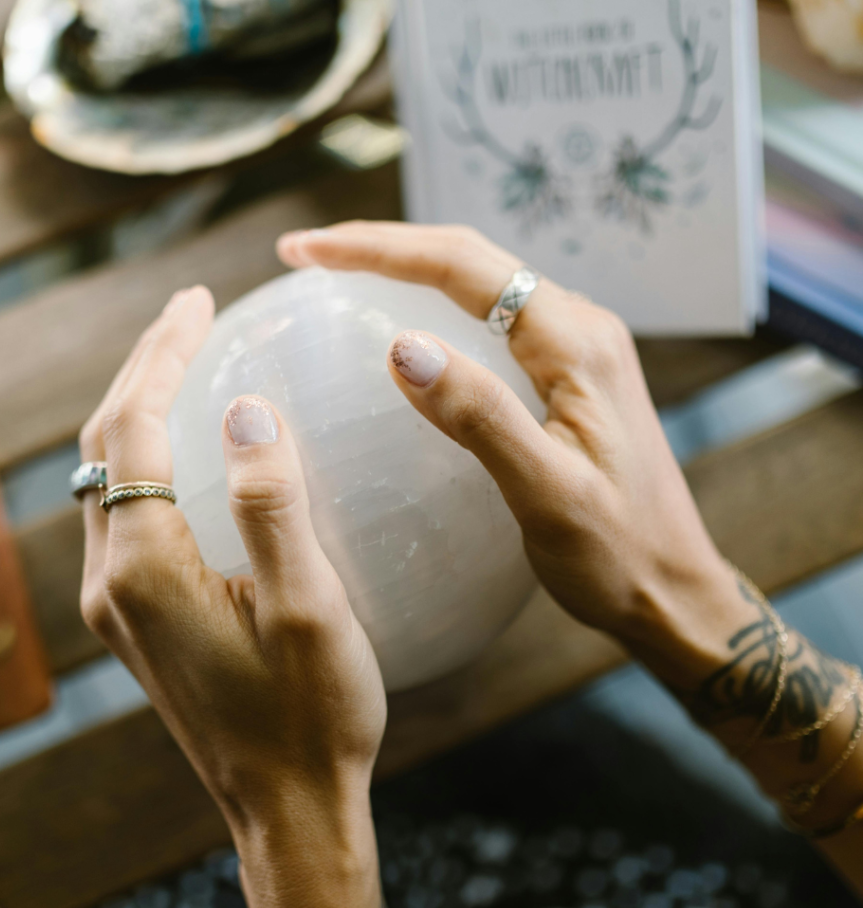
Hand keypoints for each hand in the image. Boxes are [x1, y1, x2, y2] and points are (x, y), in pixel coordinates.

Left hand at [78, 286, 384, 833]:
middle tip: (190, 313)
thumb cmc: (311, 717)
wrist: (287, 810)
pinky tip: (191, 448)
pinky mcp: (137, 620)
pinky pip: (128, 514)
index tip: (201, 300)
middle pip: (104, 445)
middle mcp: (111, 581)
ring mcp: (118, 604)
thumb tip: (242, 409)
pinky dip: (151, 460)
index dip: (162, 355)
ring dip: (139, 412)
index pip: (132, 429)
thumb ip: (270, 504)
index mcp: (144, 569)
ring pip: (108, 478)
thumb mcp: (308, 608)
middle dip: (142, 369)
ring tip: (185, 361)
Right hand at [276, 223, 737, 667]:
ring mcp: (577, 351)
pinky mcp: (569, 378)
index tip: (307, 252)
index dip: (379, 249)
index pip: (464, 267)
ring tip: (340, 274)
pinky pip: (493, 323)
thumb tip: (402, 347)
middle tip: (306, 255)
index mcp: (576, 344)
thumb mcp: (546, 495)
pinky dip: (436, 308)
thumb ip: (480, 417)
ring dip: (409, 269)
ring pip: (481, 284)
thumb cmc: (616, 554)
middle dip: (384, 247)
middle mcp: (580, 329)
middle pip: (471, 260)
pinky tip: (403, 326)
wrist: (673, 589)